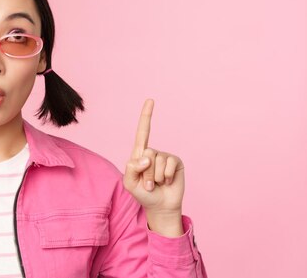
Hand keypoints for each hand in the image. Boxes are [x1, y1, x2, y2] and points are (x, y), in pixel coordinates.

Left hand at [123, 99, 184, 213]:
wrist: (160, 206)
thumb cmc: (143, 194)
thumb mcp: (130, 183)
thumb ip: (131, 169)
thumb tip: (146, 157)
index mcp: (139, 154)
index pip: (143, 132)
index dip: (146, 116)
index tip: (150, 100)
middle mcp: (153, 153)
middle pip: (147, 154)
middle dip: (146, 173)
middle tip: (148, 184)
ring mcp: (165, 157)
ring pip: (158, 161)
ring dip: (156, 177)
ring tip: (157, 184)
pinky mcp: (176, 163)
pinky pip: (170, 164)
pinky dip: (167, 176)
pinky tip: (167, 182)